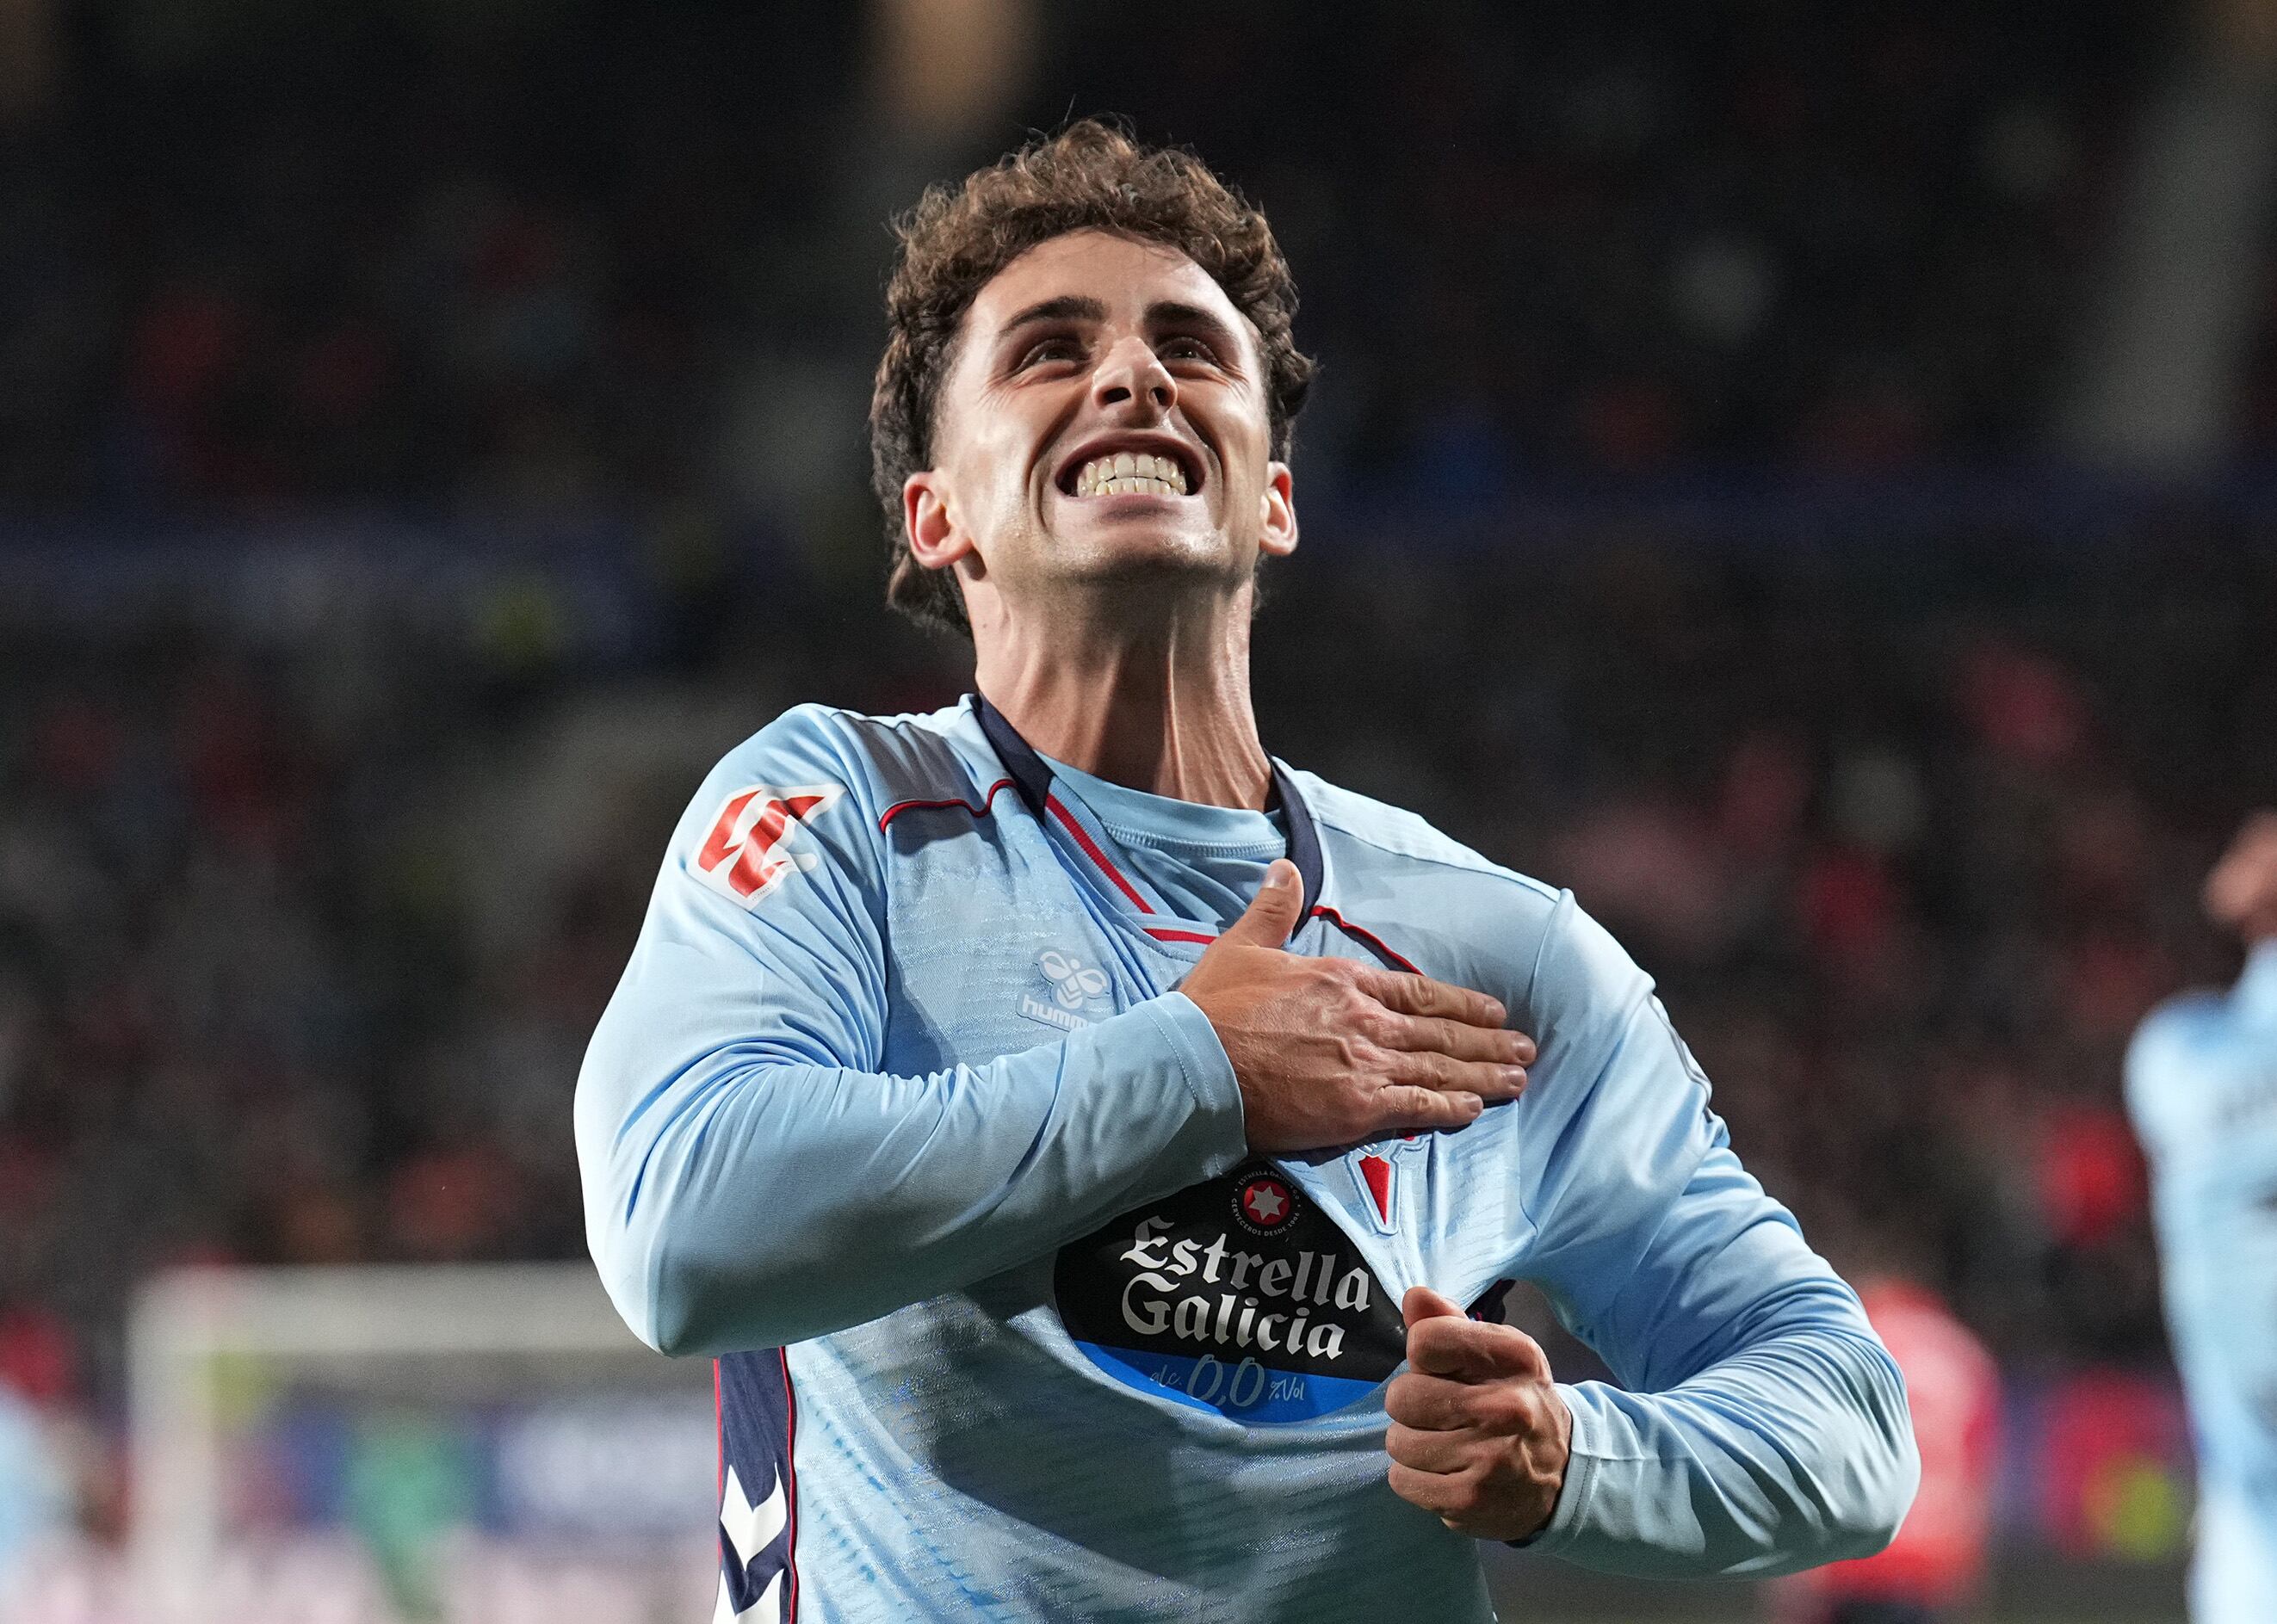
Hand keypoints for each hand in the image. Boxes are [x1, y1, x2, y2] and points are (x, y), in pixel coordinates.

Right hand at [1180, 861, 1534, 1152]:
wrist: (1193, 1063)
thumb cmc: (1212, 1007)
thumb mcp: (1243, 944)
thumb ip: (1273, 907)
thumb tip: (1284, 867)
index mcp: (1343, 981)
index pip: (1416, 993)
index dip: (1458, 1004)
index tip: (1492, 1010)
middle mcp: (1365, 1020)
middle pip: (1439, 1033)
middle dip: (1486, 1040)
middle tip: (1525, 1047)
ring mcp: (1365, 1064)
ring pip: (1439, 1068)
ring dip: (1483, 1073)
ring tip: (1518, 1078)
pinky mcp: (1356, 1107)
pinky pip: (1417, 1106)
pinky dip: (1450, 1106)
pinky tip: (1474, 1109)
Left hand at [1385, 1286, 1569, 1541]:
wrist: (1564, 1474)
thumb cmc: (1514, 1400)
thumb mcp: (1496, 1354)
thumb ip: (1449, 1324)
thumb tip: (1415, 1296)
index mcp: (1515, 1358)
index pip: (1425, 1341)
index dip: (1422, 1355)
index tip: (1440, 1368)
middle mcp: (1509, 1406)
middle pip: (1403, 1395)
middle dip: (1411, 1404)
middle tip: (1439, 1413)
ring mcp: (1491, 1458)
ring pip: (1398, 1441)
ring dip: (1411, 1444)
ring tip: (1445, 1444)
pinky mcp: (1472, 1500)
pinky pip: (1402, 1480)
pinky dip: (1414, 1478)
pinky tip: (1445, 1473)